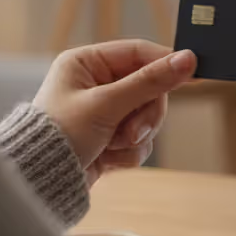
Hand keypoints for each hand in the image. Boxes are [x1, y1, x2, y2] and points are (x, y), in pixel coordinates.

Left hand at [37, 40, 197, 185]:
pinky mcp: (109, 137)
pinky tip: (107, 158)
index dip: (166, 62)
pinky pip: (139, 139)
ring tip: (113, 146)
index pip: (138, 52)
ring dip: (135, 136)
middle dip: (144, 115)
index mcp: (86, 63)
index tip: (194, 71)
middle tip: (133, 132)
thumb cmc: (60, 136)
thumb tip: (187, 60)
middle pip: (148, 88)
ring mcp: (104, 111)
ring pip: (147, 117)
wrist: (41, 183)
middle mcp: (95, 83)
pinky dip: (128, 152)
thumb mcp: (106, 105)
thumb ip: (149, 82)